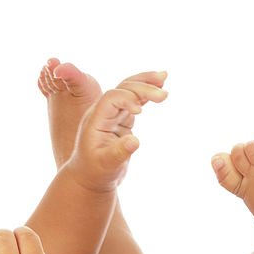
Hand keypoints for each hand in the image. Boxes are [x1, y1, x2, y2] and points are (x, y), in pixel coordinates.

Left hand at [65, 70, 167, 191]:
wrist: (89, 177)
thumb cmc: (95, 172)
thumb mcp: (106, 165)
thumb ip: (118, 153)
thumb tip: (135, 142)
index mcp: (96, 119)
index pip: (112, 98)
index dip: (128, 99)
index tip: (141, 112)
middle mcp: (102, 112)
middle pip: (122, 89)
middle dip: (142, 88)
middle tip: (164, 95)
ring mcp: (112, 114)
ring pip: (129, 91)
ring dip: (146, 83)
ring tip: (164, 76)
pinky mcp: (120, 119)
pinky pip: (134, 100)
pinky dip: (146, 93)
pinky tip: (160, 87)